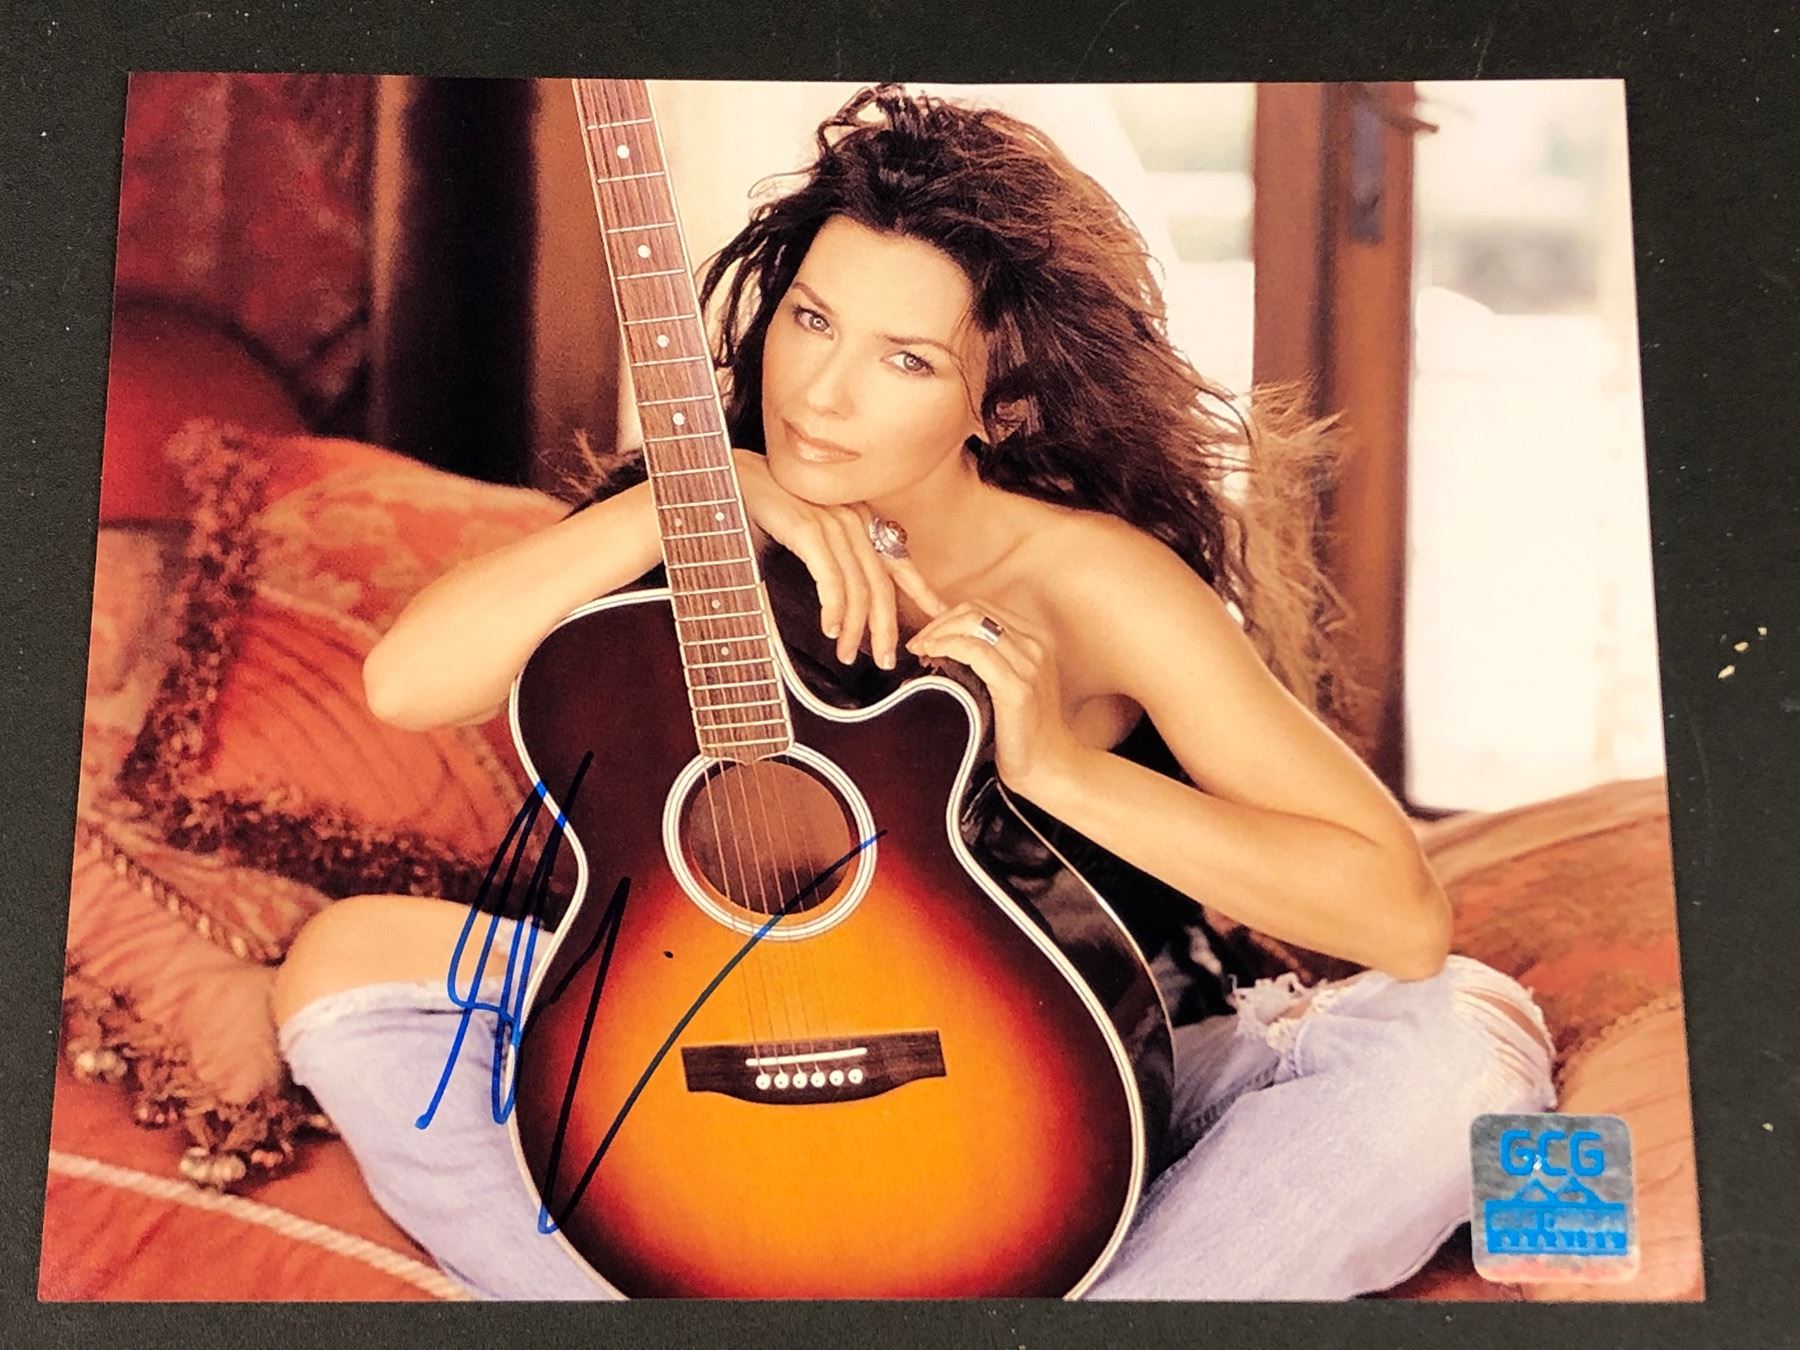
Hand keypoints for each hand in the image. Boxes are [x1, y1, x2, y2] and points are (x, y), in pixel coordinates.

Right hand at [732, 448, 938, 667]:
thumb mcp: (812, 536)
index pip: (899, 560)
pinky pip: (831, 580)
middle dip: (885, 627)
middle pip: (882, 585)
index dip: (922, 590)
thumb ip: (835, 562)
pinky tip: (830, 630)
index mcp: (859, 520)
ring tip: (847, 654)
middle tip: (885, 659)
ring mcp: (832, 523)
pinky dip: (833, 609)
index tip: (939, 614)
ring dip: (854, 629)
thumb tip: (848, 603)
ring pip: (858, 589)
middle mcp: (852, 520)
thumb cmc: (769, 510)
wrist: (734, 478)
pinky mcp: (808, 530)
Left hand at [903, 599, 1087, 800]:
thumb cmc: (1023, 729)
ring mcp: (1029, 663)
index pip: (983, 608)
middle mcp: (1037, 644)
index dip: (948, 618)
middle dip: (938, 622)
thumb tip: (944, 644)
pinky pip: (974, 651)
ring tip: (921, 652)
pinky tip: (932, 657)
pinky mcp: (1017, 687)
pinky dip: (946, 647)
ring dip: (938, 633)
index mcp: (1037, 638)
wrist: (1048, 766)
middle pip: (975, 610)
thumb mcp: (1010, 683)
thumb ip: (989, 659)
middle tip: (918, 645)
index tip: (928, 638)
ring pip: (972, 623)